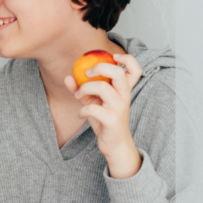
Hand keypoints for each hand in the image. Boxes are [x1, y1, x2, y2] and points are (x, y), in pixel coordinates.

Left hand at [64, 54, 143, 178]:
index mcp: (124, 90)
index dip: (127, 59)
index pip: (135, 69)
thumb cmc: (106, 121)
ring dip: (84, 89)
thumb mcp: (94, 102)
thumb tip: (68, 77)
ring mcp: (119, 108)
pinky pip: (94, 108)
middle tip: (87, 73)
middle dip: (99, 68)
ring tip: (79, 96)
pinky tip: (81, 115)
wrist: (115, 145)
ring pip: (102, 88)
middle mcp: (124, 96)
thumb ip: (82, 89)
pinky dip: (82, 110)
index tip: (113, 57)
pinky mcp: (112, 120)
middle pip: (117, 73)